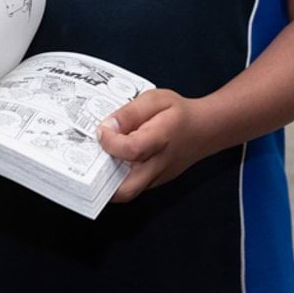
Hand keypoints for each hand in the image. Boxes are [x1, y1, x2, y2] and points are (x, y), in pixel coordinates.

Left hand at [97, 89, 219, 202]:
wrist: (205, 130)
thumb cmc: (179, 113)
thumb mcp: (156, 99)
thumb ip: (130, 112)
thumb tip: (107, 126)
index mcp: (161, 138)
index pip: (132, 149)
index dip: (111, 141)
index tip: (102, 130)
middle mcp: (159, 164)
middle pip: (127, 189)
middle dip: (102, 182)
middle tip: (89, 164)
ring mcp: (157, 178)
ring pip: (128, 193)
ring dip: (108, 183)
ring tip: (97, 162)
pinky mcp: (154, 183)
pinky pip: (132, 187)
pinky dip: (118, 179)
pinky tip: (111, 162)